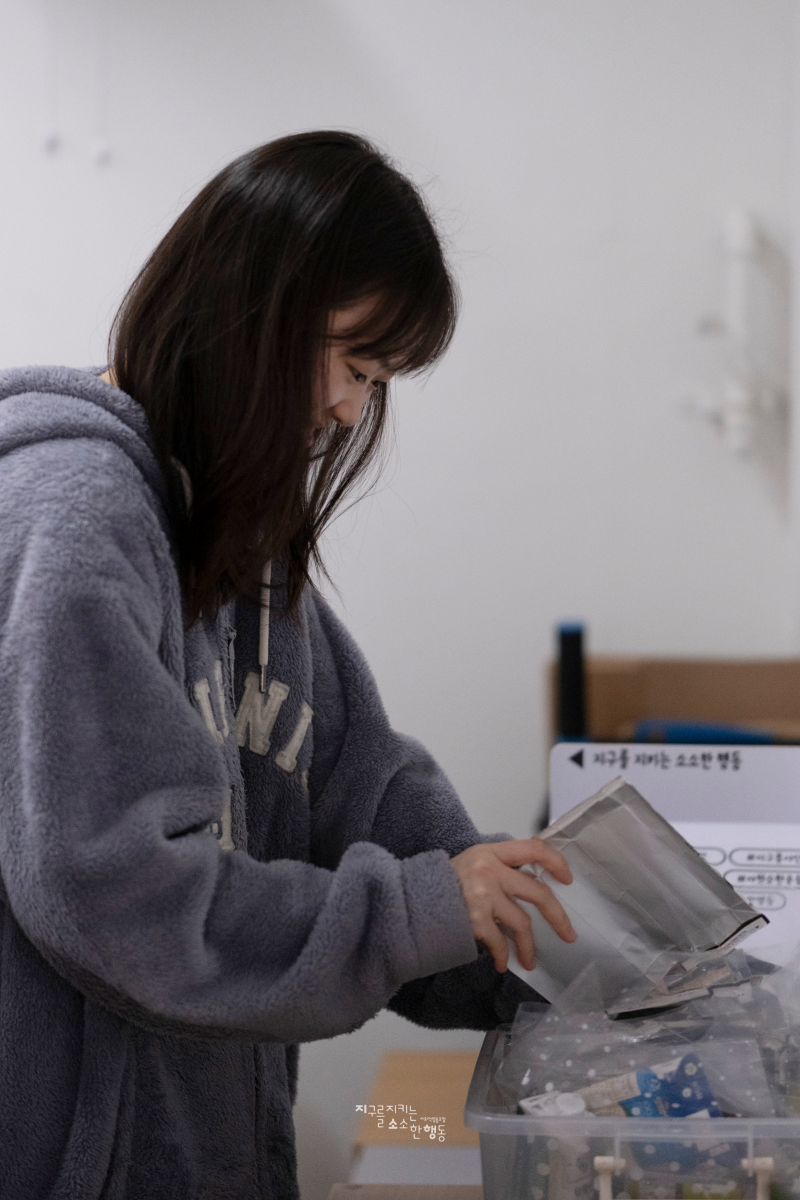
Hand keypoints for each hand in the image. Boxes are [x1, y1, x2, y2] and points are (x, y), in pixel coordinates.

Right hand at [451, 838, 575, 972]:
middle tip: (568, 934)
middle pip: (537, 892)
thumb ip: (498, 868)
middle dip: (557, 917)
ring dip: (528, 947)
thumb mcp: (471, 863)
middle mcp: (489, 870)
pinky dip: (503, 956)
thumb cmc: (443, 885)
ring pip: (522, 923)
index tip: (567, 878)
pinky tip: (502, 963)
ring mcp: (483, 894)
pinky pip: (500, 941)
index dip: (555, 861)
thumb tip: (530, 885)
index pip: (533, 848)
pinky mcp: (475, 918)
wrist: (410, 901)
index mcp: (490, 852)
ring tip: (529, 961)